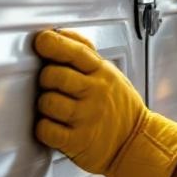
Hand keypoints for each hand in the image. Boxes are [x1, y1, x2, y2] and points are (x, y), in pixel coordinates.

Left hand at [34, 29, 176, 176]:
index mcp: (102, 73)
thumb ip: (86, 54)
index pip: (76, 52)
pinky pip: (46, 130)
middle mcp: (95, 93)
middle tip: (52, 85)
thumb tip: (61, 34)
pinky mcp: (77, 141)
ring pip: (47, 102)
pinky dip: (44, 128)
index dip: (54, 44)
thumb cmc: (120, 107)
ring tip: (55, 107)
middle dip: (46, 79)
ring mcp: (86, 117)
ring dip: (45, 105)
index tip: (41, 41)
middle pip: (54, 75)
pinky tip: (54, 125)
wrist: (135, 142)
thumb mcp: (110, 73)